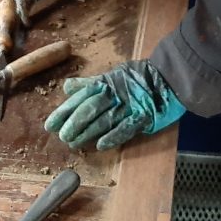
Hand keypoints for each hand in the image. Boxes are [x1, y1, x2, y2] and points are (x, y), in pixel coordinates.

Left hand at [44, 60, 185, 150]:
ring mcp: (130, 104)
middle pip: (90, 108)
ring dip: (88, 132)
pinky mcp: (144, 116)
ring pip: (105, 119)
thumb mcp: (113, 76)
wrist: (170, 77)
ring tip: (75, 143)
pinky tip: (101, 145)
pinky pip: (127, 127)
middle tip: (62, 136)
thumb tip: (67, 87)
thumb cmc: (139, 78)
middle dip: (74, 122)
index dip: (65, 110)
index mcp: (107, 82)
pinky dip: (113, 136)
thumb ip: (90, 84)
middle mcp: (115, 93)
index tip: (50, 125)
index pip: (81, 96)